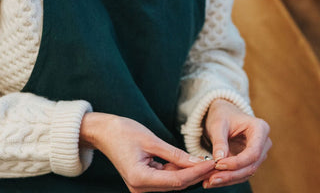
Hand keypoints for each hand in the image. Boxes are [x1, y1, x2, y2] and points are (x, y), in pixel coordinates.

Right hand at [80, 112, 214, 192]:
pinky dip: (178, 169)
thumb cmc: (124, 132)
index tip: (213, 163)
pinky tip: (190, 161)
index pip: (177, 180)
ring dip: (189, 172)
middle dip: (196, 174)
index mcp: (140, 179)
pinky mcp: (143, 179)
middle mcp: (140, 188)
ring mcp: (141, 185)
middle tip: (216, 162)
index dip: (197, 173)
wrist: (104, 132)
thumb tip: (197, 162)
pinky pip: (165, 177)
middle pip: (176, 184)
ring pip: (172, 181)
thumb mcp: (151, 140)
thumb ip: (174, 153)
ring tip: (207, 160)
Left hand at [202, 99, 271, 188]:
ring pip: (246, 172)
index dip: (237, 162)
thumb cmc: (222, 115)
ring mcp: (259, 153)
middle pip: (251, 165)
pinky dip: (227, 178)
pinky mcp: (250, 161)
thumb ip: (219, 141)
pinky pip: (241, 173)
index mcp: (260, 128)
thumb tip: (219, 160)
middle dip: (231, 174)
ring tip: (209, 182)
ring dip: (228, 179)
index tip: (218, 165)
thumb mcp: (218, 124)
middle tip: (211, 179)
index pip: (253, 152)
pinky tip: (212, 180)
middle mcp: (263, 142)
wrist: (223, 114)